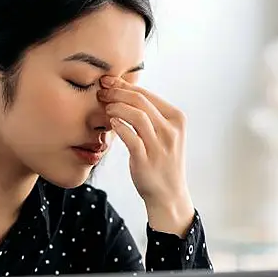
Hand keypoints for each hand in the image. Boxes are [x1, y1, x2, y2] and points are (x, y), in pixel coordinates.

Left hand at [98, 76, 195, 234]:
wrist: (168, 193)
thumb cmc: (161, 160)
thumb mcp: (163, 133)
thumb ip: (149, 115)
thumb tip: (123, 91)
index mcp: (176, 119)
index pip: (147, 95)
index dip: (124, 86)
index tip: (107, 83)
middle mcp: (171, 130)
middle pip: (141, 101)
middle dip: (117, 93)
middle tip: (101, 93)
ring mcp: (160, 145)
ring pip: (137, 116)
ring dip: (117, 108)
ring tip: (105, 108)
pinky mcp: (147, 160)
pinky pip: (131, 138)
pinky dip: (119, 127)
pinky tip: (110, 124)